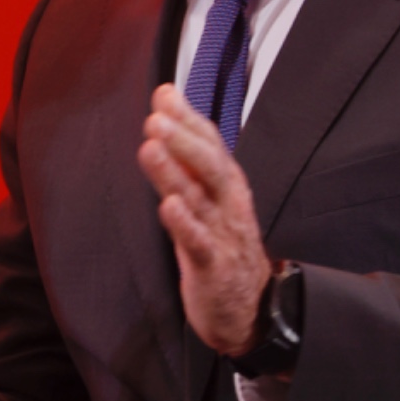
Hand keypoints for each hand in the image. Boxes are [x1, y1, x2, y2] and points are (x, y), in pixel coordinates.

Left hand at [139, 84, 272, 354]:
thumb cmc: (222, 242)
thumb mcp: (206, 196)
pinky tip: (168, 207)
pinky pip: (198, 243)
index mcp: (226, 184)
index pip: (210, 144)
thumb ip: (186, 155)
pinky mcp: (213, 266)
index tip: (165, 94)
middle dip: (184, 139)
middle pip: (210, 165)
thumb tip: (165, 107)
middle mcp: (228, 203)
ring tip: (150, 147)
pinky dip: (184, 224)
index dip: (189, 118)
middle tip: (157, 118)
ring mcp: (222, 233)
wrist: (248, 306)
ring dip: (174, 173)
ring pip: (199, 198)